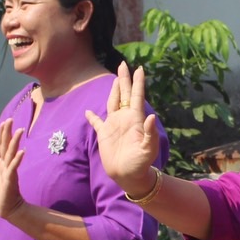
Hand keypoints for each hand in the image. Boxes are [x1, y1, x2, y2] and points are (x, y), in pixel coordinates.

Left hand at [0, 119, 27, 220]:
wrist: (9, 209)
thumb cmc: (0, 195)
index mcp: (2, 165)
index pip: (1, 146)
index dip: (3, 134)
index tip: (5, 122)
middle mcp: (7, 166)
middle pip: (7, 146)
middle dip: (9, 133)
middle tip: (11, 119)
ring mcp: (10, 172)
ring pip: (12, 154)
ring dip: (16, 142)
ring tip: (20, 131)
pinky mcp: (11, 180)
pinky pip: (14, 168)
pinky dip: (17, 160)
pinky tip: (21, 152)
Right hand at [84, 63, 163, 193]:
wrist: (129, 175)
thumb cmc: (141, 163)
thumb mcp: (148, 149)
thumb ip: (150, 133)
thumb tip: (151, 116)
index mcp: (135, 119)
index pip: (136, 96)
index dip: (138, 82)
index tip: (139, 69)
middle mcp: (125, 119)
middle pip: (124, 94)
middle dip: (124, 79)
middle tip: (123, 64)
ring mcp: (114, 125)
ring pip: (113, 103)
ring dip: (113, 91)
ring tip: (115, 79)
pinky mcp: (104, 134)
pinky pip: (96, 122)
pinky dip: (92, 117)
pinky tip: (88, 112)